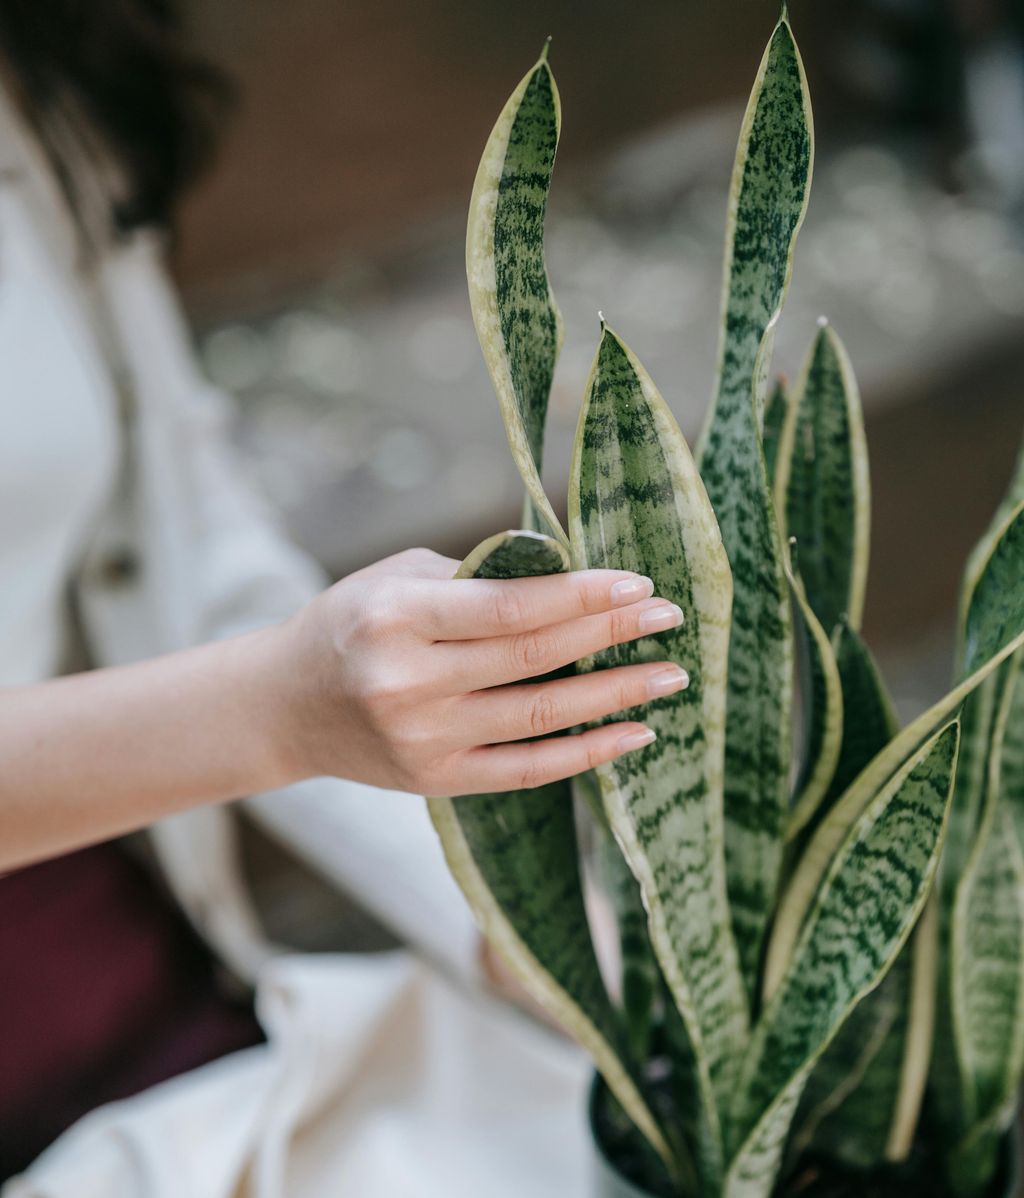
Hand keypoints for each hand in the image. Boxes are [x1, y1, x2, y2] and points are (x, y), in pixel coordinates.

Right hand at [274, 546, 687, 795]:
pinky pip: (526, 770)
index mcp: (396, 618)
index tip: (637, 582)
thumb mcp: (396, 578)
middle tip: (670, 616)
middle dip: (611, 632)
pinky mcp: (436, 780)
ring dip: (615, 694)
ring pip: (540, 716)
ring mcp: (422, 739)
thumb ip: (475, 577)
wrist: (285, 705)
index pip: (510, 606)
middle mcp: (407, 682)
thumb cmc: (351, 622)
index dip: (581, 595)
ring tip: (669, 675)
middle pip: (533, 657)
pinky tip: (635, 734)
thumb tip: (568, 575)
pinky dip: (586, 754)